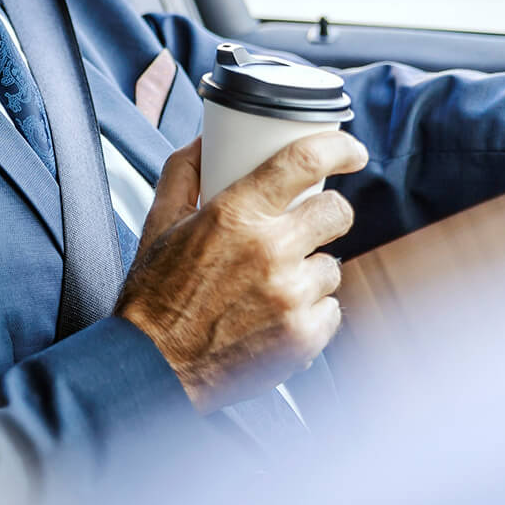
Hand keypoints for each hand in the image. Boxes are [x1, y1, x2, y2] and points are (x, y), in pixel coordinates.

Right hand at [116, 132, 366, 413]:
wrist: (153, 365)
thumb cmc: (154, 294)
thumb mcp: (159, 222)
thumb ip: (183, 172)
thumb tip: (206, 140)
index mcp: (234, 215)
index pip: (304, 161)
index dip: (338, 148)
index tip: (350, 151)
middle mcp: (269, 251)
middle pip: (336, 212)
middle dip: (326, 213)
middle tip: (304, 227)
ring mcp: (291, 296)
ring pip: (332, 266)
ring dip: (311, 270)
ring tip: (273, 284)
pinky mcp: (304, 336)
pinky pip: (331, 310)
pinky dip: (311, 312)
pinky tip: (277, 316)